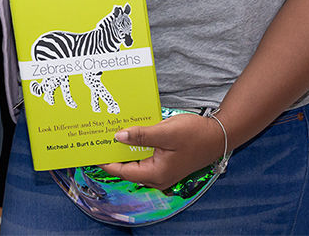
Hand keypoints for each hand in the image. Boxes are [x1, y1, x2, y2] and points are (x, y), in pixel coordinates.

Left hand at [100, 112, 225, 190]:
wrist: (218, 136)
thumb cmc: (195, 134)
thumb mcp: (166, 132)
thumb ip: (141, 135)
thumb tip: (118, 136)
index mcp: (156, 174)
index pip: (123, 171)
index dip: (105, 161)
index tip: (90, 151)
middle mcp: (157, 176)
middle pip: (127, 167)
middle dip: (113, 154)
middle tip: (97, 139)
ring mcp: (162, 170)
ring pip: (136, 161)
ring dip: (124, 148)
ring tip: (108, 134)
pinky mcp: (165, 162)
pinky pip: (145, 156)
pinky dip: (136, 146)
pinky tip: (129, 133)